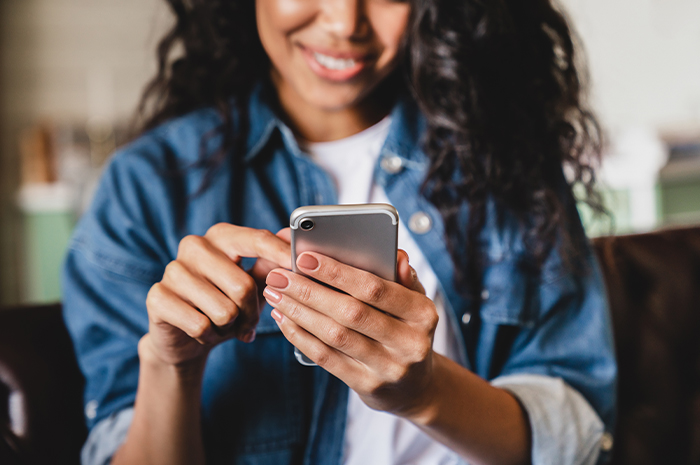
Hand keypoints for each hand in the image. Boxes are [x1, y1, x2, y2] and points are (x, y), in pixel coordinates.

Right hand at [143, 225, 290, 367]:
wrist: (185, 337)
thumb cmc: (225, 304)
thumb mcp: (253, 284)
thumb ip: (271, 264)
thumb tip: (292, 240)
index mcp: (222, 236)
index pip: (256, 239)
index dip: (281, 254)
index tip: (300, 265)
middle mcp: (195, 245)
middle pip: (243, 285)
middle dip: (251, 313)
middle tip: (247, 323)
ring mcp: (173, 269)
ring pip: (223, 310)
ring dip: (229, 327)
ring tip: (222, 325)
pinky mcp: (157, 296)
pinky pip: (200, 325)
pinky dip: (209, 336)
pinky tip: (203, 332)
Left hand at [263, 250, 438, 416]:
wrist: (415, 387)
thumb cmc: (407, 330)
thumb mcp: (415, 303)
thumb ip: (403, 278)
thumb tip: (396, 255)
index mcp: (423, 314)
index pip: (376, 289)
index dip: (338, 272)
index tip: (305, 258)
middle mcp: (410, 343)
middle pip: (350, 312)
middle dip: (309, 291)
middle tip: (279, 276)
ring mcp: (389, 368)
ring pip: (335, 336)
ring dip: (299, 312)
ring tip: (275, 294)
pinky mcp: (367, 386)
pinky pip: (327, 358)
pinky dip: (300, 336)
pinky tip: (284, 319)